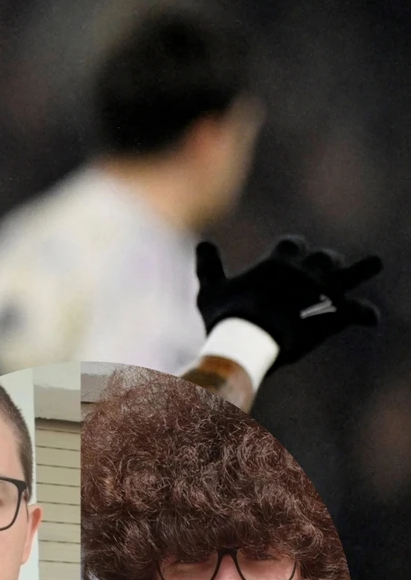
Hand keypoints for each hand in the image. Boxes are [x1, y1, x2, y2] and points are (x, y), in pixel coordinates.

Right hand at [196, 237, 381, 366]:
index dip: (294, 247)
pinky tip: (371, 318)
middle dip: (327, 261)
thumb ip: (208, 267)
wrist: (252, 336)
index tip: (295, 251)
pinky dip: (366, 314)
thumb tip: (203, 243)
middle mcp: (306, 273)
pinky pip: (359, 311)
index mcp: (277, 264)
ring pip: (352, 274)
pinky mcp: (336, 314)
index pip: (292, 245)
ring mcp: (324, 292)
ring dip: (365, 268)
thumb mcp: (210, 290)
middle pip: (325, 258)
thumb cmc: (227, 316)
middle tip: (331, 265)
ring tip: (376, 262)